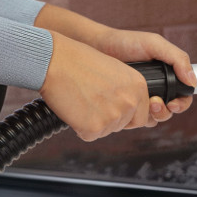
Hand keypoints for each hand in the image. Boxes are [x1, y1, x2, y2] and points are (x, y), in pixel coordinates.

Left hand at [34, 5, 195, 121]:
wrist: (93, 47)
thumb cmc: (123, 42)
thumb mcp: (154, 44)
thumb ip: (177, 58)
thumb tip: (193, 80)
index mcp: (165, 77)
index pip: (181, 98)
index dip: (181, 104)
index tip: (173, 103)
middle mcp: (153, 90)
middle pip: (168, 112)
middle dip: (164, 112)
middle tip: (154, 104)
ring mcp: (136, 100)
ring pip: (151, 119)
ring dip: (150, 118)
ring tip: (142, 106)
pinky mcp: (121, 107)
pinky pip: (132, 120)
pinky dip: (132, 119)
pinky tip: (127, 110)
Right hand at [40, 32, 158, 141]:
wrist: (55, 61)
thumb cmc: (79, 62)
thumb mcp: (115, 71)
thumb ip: (128, 91)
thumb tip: (131, 112)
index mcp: (138, 86)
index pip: (141, 117)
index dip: (125, 115)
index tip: (110, 105)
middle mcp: (130, 102)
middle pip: (124, 126)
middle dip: (109, 119)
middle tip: (92, 101)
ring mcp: (113, 116)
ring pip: (106, 131)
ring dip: (94, 121)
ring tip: (81, 100)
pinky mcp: (95, 127)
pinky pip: (89, 135)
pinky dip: (80, 127)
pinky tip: (74, 108)